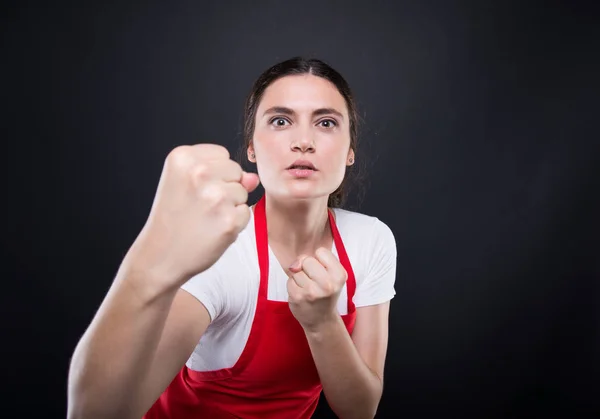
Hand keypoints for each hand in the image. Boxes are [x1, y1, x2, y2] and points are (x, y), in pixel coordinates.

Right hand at [123, 144, 259, 292]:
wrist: (160, 256)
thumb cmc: (173, 219)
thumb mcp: (185, 185)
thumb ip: (220, 173)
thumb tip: (253, 178)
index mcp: (183, 157)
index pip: (222, 154)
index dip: (214, 174)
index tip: (194, 190)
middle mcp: (200, 172)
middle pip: (236, 170)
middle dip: (225, 187)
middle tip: (200, 206)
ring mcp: (216, 196)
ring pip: (243, 192)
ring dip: (230, 206)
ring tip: (206, 218)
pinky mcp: (229, 220)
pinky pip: (246, 213)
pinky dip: (234, 223)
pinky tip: (213, 230)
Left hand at [287, 247, 347, 331]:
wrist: (322, 320)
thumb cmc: (325, 293)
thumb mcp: (331, 275)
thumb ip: (314, 261)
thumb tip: (294, 265)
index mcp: (340, 275)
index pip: (321, 252)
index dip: (319, 260)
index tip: (323, 273)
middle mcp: (328, 284)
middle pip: (307, 260)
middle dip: (307, 268)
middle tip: (314, 282)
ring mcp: (312, 292)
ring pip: (297, 270)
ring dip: (299, 278)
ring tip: (308, 289)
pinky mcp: (298, 298)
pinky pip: (289, 281)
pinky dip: (293, 286)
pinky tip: (301, 294)